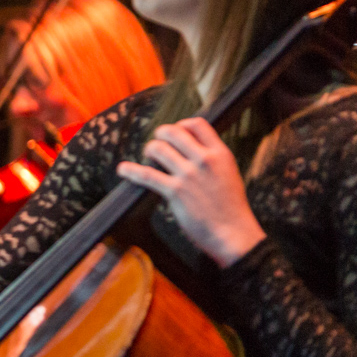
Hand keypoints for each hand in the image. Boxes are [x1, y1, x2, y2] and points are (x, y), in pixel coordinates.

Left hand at [114, 117, 266, 267]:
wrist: (233, 233)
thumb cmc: (230, 207)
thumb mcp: (228, 173)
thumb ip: (212, 159)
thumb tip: (193, 148)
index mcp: (220, 154)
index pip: (197, 124)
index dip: (182, 124)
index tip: (175, 132)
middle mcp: (204, 160)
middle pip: (174, 132)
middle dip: (160, 135)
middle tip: (158, 143)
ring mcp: (189, 175)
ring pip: (158, 148)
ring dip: (149, 150)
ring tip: (148, 156)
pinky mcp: (175, 191)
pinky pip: (146, 175)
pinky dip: (130, 171)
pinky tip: (123, 169)